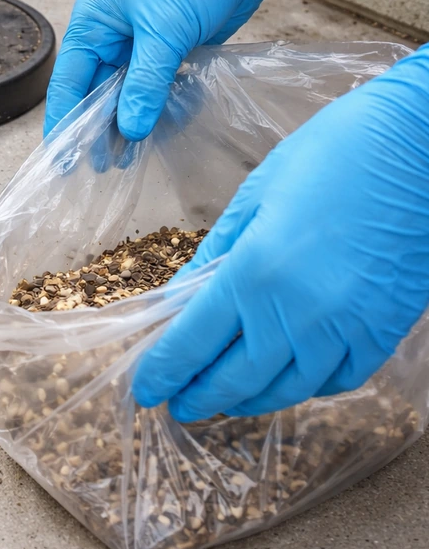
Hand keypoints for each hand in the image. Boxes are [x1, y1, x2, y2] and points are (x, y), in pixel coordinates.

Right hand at [44, 0, 321, 140]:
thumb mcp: (164, 30)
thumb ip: (145, 83)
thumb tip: (130, 130)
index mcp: (93, 25)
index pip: (69, 84)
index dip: (66, 124)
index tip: (66, 161)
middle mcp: (111, 37)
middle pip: (98, 94)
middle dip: (103, 129)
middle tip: (110, 166)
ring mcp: (142, 45)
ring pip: (129, 95)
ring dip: (134, 122)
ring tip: (136, 156)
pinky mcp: (171, 51)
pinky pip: (159, 90)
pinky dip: (163, 108)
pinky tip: (168, 127)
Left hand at [132, 45, 428, 421]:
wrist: (422, 141)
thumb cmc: (333, 154)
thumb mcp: (255, 198)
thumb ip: (212, 257)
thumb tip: (176, 299)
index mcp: (254, 274)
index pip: (192, 343)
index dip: (164, 373)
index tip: (146, 390)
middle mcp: (298, 314)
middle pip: (236, 379)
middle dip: (199, 398)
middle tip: (179, 406)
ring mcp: (346, 328)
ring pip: (287, 390)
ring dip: (249, 401)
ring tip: (225, 400)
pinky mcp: (385, 330)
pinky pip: (339, 379)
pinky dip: (306, 387)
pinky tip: (288, 378)